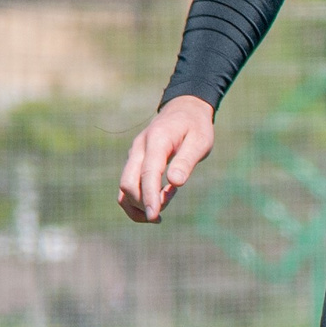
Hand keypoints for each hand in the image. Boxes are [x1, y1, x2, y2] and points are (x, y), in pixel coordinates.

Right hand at [117, 96, 216, 223]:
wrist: (183, 110)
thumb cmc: (195, 126)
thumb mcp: (200, 141)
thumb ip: (187, 160)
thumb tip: (175, 183)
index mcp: (156, 140)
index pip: (148, 173)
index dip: (150, 196)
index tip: (155, 216)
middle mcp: (139, 148)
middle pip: (128, 183)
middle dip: (143, 204)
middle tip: (162, 216)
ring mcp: (134, 155)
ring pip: (124, 186)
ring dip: (137, 205)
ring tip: (159, 214)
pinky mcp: (134, 162)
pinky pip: (128, 184)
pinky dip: (136, 199)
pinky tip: (157, 202)